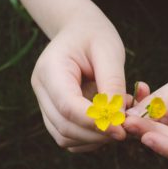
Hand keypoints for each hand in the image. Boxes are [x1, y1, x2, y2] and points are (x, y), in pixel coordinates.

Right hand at [31, 19, 127, 152]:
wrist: (79, 30)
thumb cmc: (95, 36)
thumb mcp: (109, 51)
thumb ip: (112, 83)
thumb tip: (116, 118)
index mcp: (50, 69)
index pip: (67, 106)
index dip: (94, 122)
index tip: (121, 128)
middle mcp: (41, 88)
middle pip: (64, 126)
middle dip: (97, 134)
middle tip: (126, 129)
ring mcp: (44, 102)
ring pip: (65, 137)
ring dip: (94, 138)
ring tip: (119, 121)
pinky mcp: (54, 112)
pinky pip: (69, 137)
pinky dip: (90, 138)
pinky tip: (108, 123)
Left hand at [125, 45, 167, 163]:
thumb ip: (164, 101)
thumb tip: (131, 117)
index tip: (146, 137)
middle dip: (151, 132)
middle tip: (127, 120)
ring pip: (166, 137)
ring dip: (146, 123)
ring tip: (127, 110)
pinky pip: (163, 125)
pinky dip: (150, 113)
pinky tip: (137, 97)